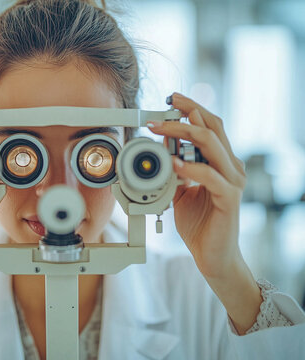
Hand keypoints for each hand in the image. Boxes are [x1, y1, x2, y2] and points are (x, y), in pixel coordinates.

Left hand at [147, 93, 246, 278]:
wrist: (212, 255)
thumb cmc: (200, 223)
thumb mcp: (180, 191)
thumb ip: (175, 171)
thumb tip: (161, 150)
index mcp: (221, 162)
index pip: (210, 125)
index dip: (191, 109)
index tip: (170, 99)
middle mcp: (230, 167)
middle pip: (212, 127)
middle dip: (186, 112)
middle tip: (164, 106)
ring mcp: (232, 181)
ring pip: (212, 144)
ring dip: (183, 133)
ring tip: (161, 129)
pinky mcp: (229, 198)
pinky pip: (210, 176)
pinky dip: (190, 167)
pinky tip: (174, 164)